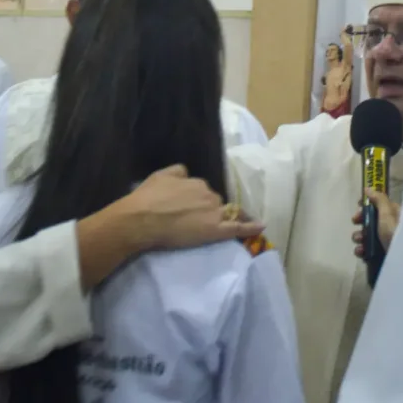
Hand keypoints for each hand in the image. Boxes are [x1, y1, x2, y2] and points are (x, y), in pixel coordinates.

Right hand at [121, 166, 265, 252]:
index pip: (203, 190)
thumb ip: (178, 172)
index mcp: (196, 182)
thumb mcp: (161, 175)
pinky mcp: (216, 230)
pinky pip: (238, 228)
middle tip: (193, 220)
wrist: (141, 220)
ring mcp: (214, 213)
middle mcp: (209, 194)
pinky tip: (261, 226)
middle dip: (208, 209)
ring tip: (216, 226)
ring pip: (225, 213)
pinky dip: (251, 226)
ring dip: (223, 217)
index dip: (197, 199)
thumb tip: (187, 173)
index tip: (189, 207)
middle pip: (215, 201)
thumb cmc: (147, 199)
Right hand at [352, 190, 400, 255]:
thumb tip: (368, 188)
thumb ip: (378, 199)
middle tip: (356, 222)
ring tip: (359, 240)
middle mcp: (390, 226)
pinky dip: (362, 250)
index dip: (368, 204)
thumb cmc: (395, 231)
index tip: (358, 205)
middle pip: (371, 219)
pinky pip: (368, 249)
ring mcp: (385, 241)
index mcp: (395, 213)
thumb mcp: (387, 212)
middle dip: (360, 221)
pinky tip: (361, 252)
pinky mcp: (381, 254)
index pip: (379, 204)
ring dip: (359, 236)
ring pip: (367, 235)